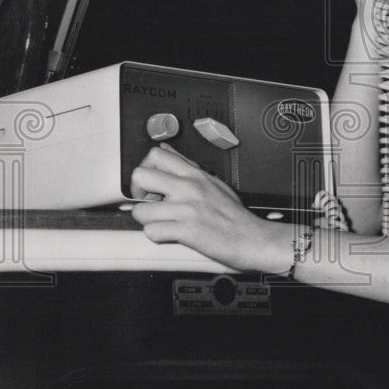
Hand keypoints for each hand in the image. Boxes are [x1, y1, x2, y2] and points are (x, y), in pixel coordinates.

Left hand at [129, 144, 291, 272]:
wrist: (251, 239)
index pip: (156, 155)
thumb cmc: (234, 214)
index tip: (150, 184)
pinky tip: (170, 234)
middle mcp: (188, 188)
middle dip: (137, 192)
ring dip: (147, 219)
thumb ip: (186, 166)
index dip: (145, 169)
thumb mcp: (212, 181)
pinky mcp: (186, 231)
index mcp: (195, 174)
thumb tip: (166, 150)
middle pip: (141, 175)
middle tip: (149, 203)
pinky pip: (152, 232)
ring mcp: (186, 209)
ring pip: (140, 210)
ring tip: (161, 222)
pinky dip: (157, 236)